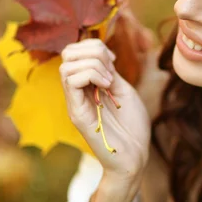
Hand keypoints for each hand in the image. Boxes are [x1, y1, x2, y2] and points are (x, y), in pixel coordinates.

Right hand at [59, 39, 150, 179]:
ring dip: (94, 65)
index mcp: (88, 84)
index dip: (94, 47)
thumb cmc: (132, 125)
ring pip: (67, 66)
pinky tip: (107, 87)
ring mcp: (75, 102)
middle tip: (111, 70)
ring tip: (110, 82)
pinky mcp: (77, 113)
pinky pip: (71, 82)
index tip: (113, 61)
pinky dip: (91, 75)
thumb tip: (101, 53)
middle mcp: (77, 92)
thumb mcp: (123, 89)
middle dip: (93, 51)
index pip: (75, 51)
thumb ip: (109, 72)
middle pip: (67, 54)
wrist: (135, 155)